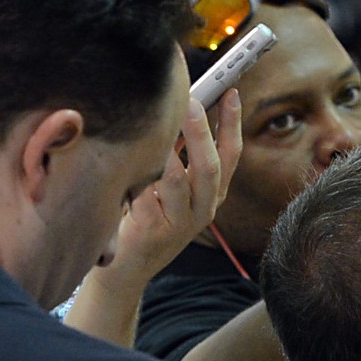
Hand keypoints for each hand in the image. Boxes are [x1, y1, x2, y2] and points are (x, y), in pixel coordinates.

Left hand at [111, 91, 240, 282]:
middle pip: (210, 167)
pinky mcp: (152, 232)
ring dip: (168, 151)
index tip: (231, 93)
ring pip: (178, 182)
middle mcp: (203, 209)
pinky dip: (139, 175)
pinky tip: (130, 157)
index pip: (231, 155)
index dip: (232, 123)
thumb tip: (177, 110)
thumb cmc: (148, 217)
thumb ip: (180, 159)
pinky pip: (145, 196)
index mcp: (213, 195)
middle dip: (201, 132)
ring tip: (158, 125)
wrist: (128, 268)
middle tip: (191, 102)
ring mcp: (180, 223)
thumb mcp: (174, 190)